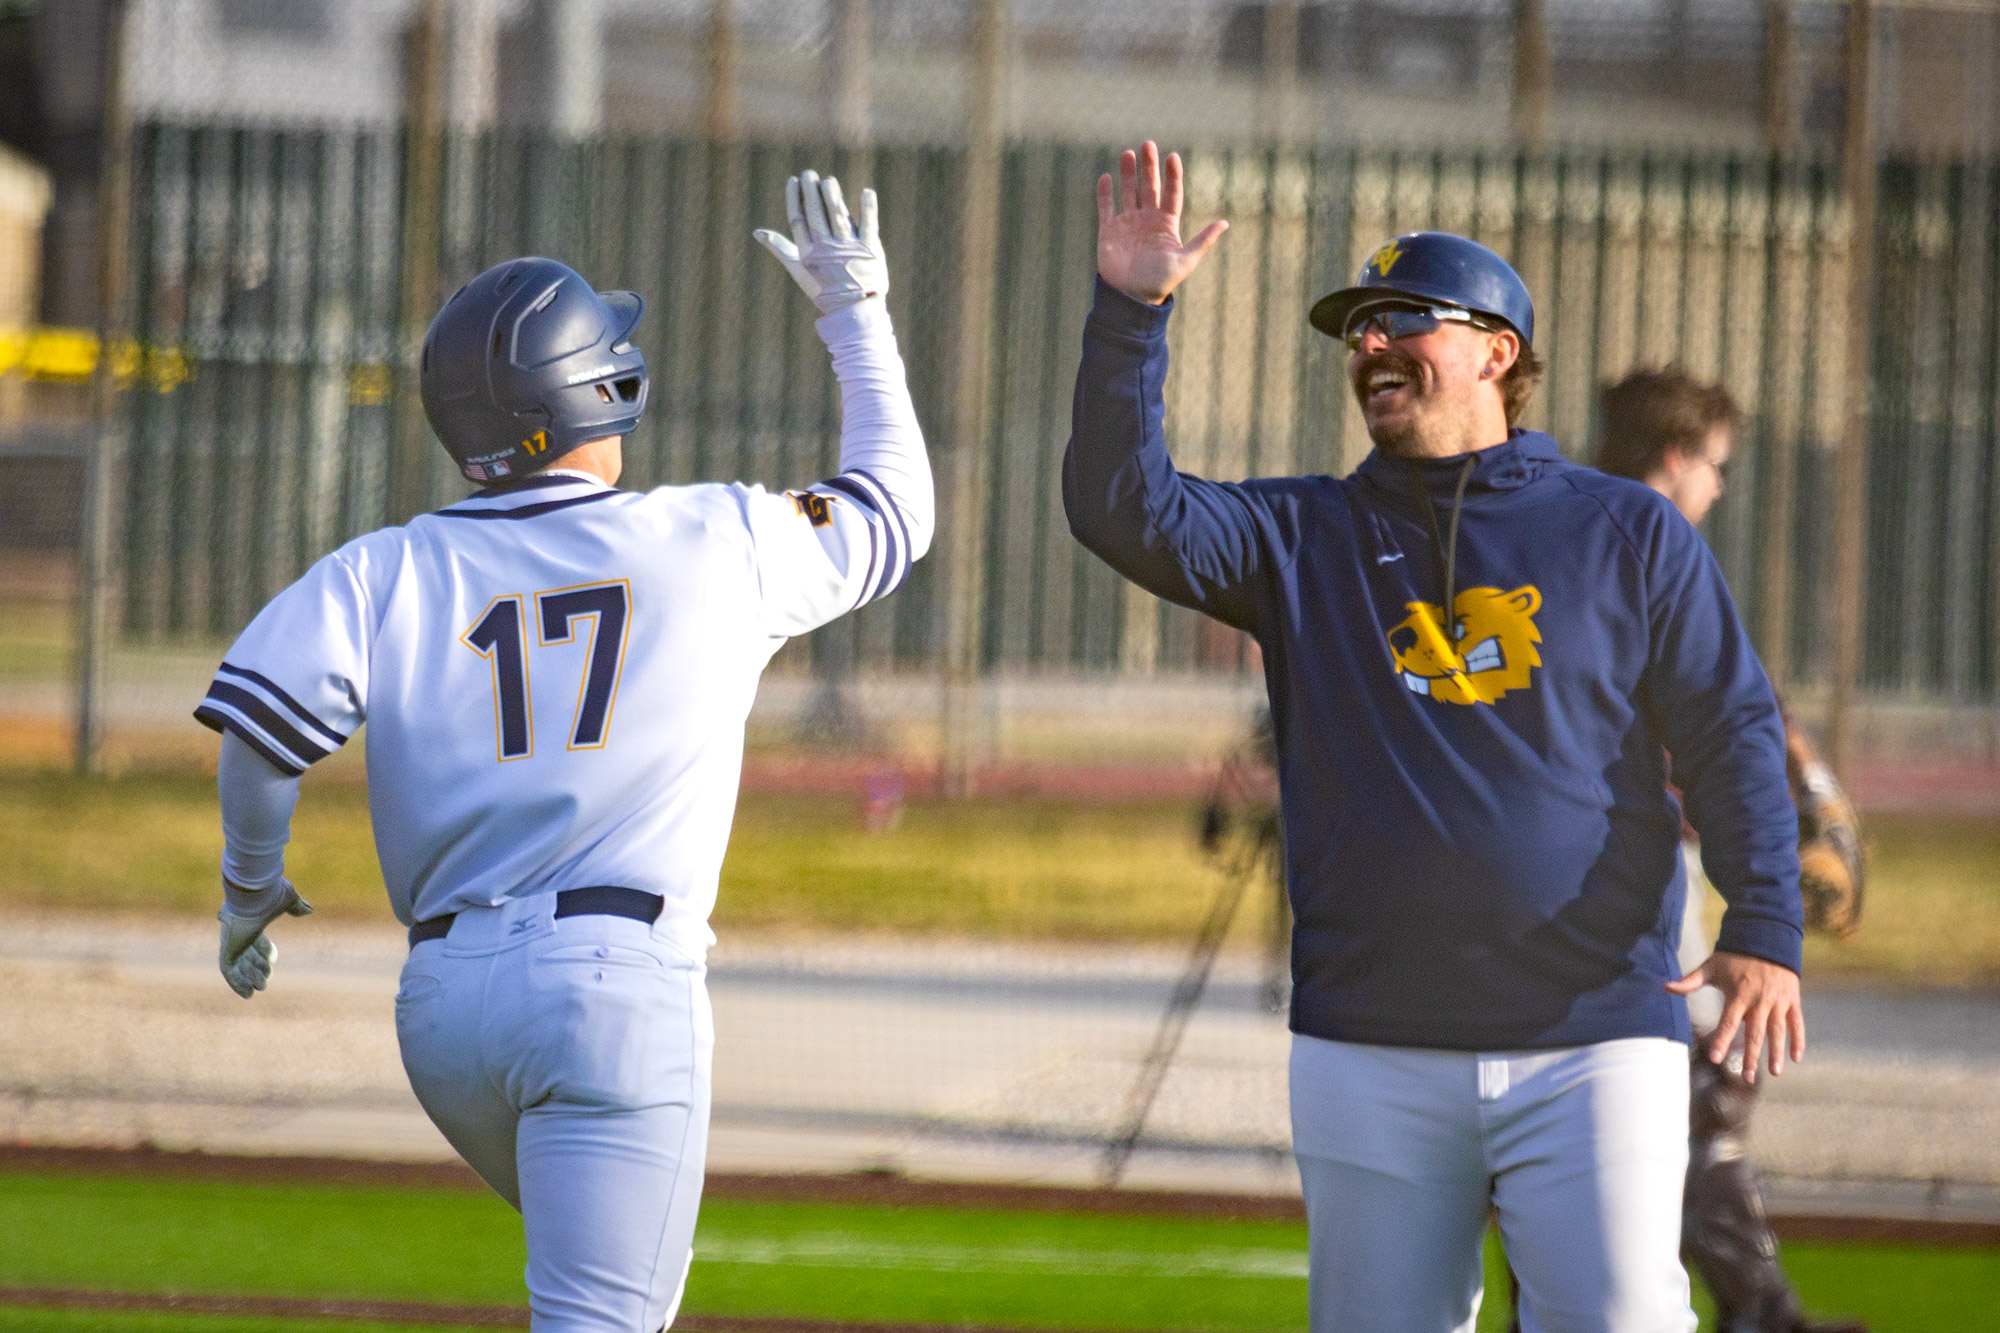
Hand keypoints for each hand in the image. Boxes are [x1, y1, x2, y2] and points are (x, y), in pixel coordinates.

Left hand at [218, 878, 312, 998]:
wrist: (253, 896)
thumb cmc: (269, 895)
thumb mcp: (287, 901)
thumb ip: (297, 907)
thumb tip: (309, 910)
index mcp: (250, 920)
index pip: (254, 939)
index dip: (264, 950)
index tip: (272, 960)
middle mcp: (238, 932)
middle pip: (246, 954)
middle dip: (256, 968)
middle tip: (266, 980)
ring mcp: (231, 942)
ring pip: (238, 965)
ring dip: (249, 978)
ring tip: (260, 989)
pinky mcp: (227, 950)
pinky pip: (228, 971)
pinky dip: (236, 984)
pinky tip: (247, 994)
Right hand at [752, 170, 887, 314]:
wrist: (853, 310)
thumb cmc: (823, 288)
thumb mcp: (799, 269)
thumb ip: (780, 248)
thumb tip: (757, 232)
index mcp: (807, 253)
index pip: (798, 219)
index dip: (794, 198)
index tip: (793, 180)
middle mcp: (826, 250)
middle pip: (816, 213)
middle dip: (811, 190)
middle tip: (809, 173)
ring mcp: (849, 249)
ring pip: (838, 215)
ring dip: (832, 194)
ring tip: (828, 180)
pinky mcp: (870, 250)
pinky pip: (869, 224)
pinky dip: (868, 207)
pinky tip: (866, 192)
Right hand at [1096, 141, 1228, 305]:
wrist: (1132, 299)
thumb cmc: (1161, 282)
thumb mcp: (1186, 261)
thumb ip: (1204, 241)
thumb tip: (1225, 223)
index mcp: (1167, 225)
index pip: (1171, 193)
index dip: (1172, 175)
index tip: (1173, 157)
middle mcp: (1148, 220)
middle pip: (1150, 187)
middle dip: (1149, 166)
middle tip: (1148, 145)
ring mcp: (1128, 224)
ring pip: (1128, 192)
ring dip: (1128, 173)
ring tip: (1128, 153)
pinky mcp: (1109, 231)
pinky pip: (1106, 207)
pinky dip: (1105, 193)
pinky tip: (1106, 177)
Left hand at [1666, 950, 1803, 1081]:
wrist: (1767, 937)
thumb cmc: (1735, 956)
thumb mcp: (1711, 966)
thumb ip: (1690, 981)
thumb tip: (1665, 987)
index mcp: (1737, 994)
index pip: (1728, 1022)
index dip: (1722, 1040)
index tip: (1716, 1058)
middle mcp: (1759, 1000)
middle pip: (1755, 1033)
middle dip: (1751, 1056)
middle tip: (1748, 1078)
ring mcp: (1778, 1000)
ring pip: (1778, 1031)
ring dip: (1776, 1052)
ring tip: (1775, 1072)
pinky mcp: (1792, 999)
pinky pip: (1797, 1022)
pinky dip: (1798, 1039)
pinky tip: (1796, 1057)